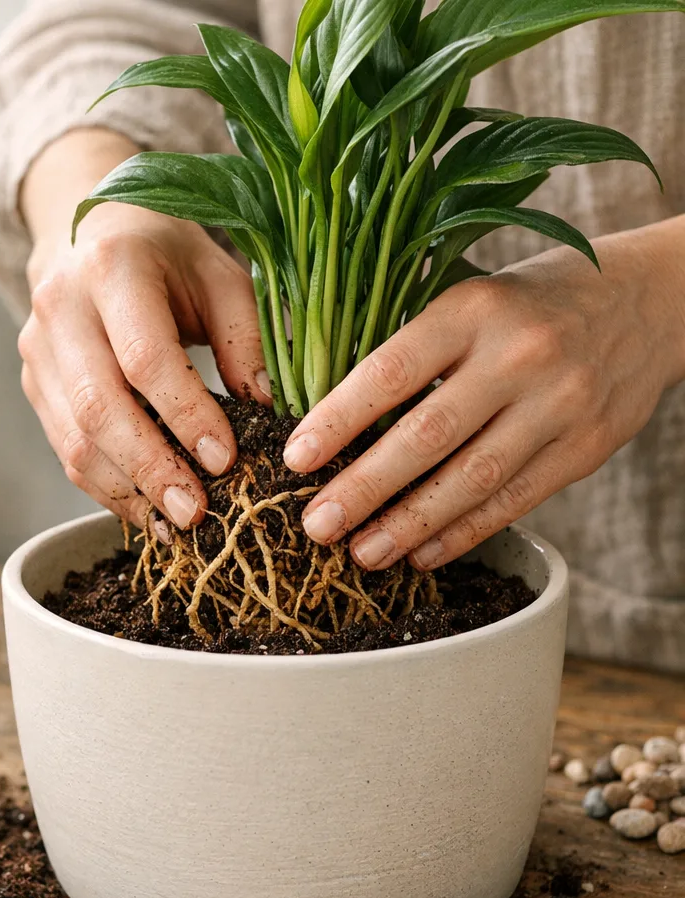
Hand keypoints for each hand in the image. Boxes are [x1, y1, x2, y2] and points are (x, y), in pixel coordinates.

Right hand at [19, 130, 269, 532]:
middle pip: (99, 408)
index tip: (225, 461)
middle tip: (196, 513)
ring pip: (74, 440)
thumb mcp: (220, 276)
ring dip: (126, 491)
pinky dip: (106, 487)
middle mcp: (60, 309)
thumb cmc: (168, 257)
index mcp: (112, 268)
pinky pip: (65, 450)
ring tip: (175, 526)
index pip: (145, 358)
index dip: (186, 415)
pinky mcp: (32, 384)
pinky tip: (146, 510)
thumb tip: (264, 410)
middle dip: (151, 469)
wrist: (91, 235)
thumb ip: (245, 337)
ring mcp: (37, 351)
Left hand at [283, 216, 684, 570]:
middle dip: (364, 488)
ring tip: (362, 553)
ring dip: (409, 524)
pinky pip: (515, 501)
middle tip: (317, 526)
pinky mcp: (586, 448)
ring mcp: (559, 405)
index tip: (296, 459)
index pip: (392, 370)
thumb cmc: (529, 302)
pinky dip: (463, 532)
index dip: (338, 419)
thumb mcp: (468, 297)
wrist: (648, 301)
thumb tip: (324, 412)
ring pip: (472, 479)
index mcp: (473, 309)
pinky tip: (422, 553)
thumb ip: (409, 348)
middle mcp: (519, 355)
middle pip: (427, 435)